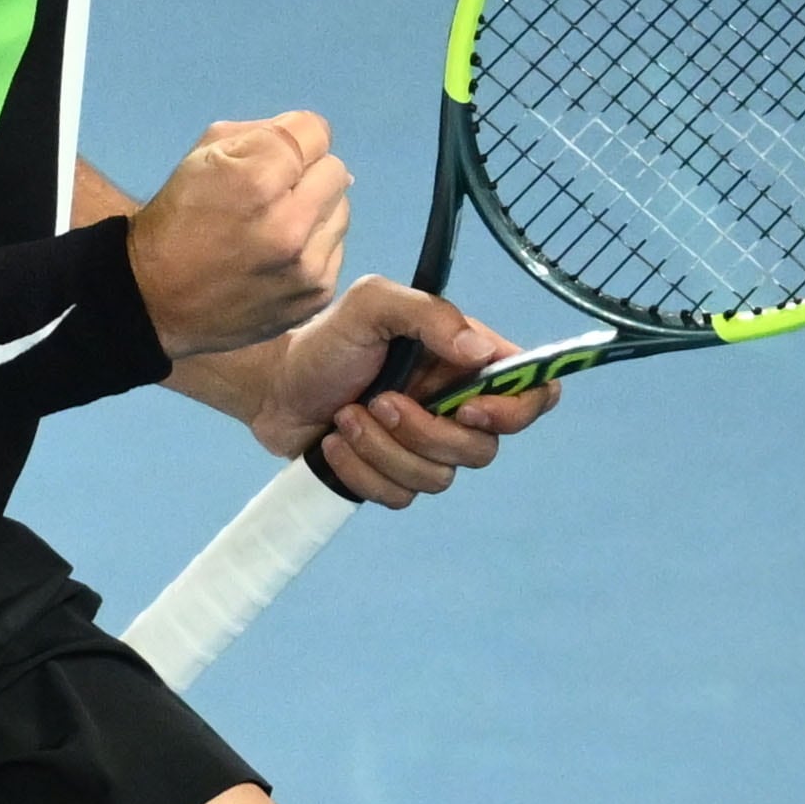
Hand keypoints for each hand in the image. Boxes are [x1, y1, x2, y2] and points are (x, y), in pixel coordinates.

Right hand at [127, 112, 350, 357]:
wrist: (155, 300)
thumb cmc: (178, 217)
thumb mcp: (205, 154)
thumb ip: (264, 132)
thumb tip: (317, 138)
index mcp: (256, 180)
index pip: (316, 131)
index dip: (290, 139)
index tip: (268, 160)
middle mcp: (290, 224)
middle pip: (335, 170)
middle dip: (306, 174)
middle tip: (272, 193)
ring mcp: (307, 266)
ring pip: (341, 209)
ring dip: (315, 210)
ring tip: (275, 226)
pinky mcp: (316, 295)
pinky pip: (336, 248)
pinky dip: (313, 246)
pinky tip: (280, 257)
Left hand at [253, 275, 563, 508]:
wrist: (273, 386)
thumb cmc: (325, 341)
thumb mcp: (372, 305)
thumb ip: (429, 315)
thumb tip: (481, 349)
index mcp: (464, 363)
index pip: (532, 392)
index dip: (516, 410)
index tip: (468, 408)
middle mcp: (455, 407)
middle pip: (483, 449)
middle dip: (424, 432)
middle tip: (379, 400)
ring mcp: (426, 447)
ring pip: (438, 479)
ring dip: (383, 449)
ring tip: (345, 416)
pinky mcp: (394, 477)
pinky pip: (401, 498)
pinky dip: (362, 473)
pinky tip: (334, 443)